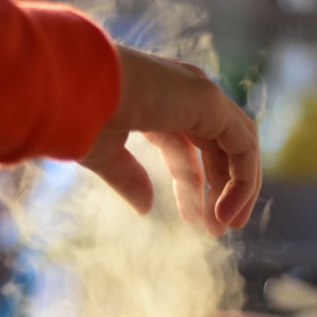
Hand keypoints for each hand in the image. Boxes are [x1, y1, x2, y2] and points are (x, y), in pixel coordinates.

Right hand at [80, 44, 260, 235]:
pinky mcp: (209, 100)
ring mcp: (198, 93)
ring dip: (239, 187)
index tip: (193, 221)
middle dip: (222, 190)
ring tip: (227, 225)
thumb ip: (129, 177)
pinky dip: (243, 179)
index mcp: (157, 102)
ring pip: (238, 144)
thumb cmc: (77, 115)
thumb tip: (145, 207)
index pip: (186, 148)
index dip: (192, 186)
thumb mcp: (105, 154)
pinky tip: (227, 210)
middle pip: (218, 148)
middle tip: (218, 230)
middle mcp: (183, 93)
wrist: (73, 86)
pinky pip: (243, 144)